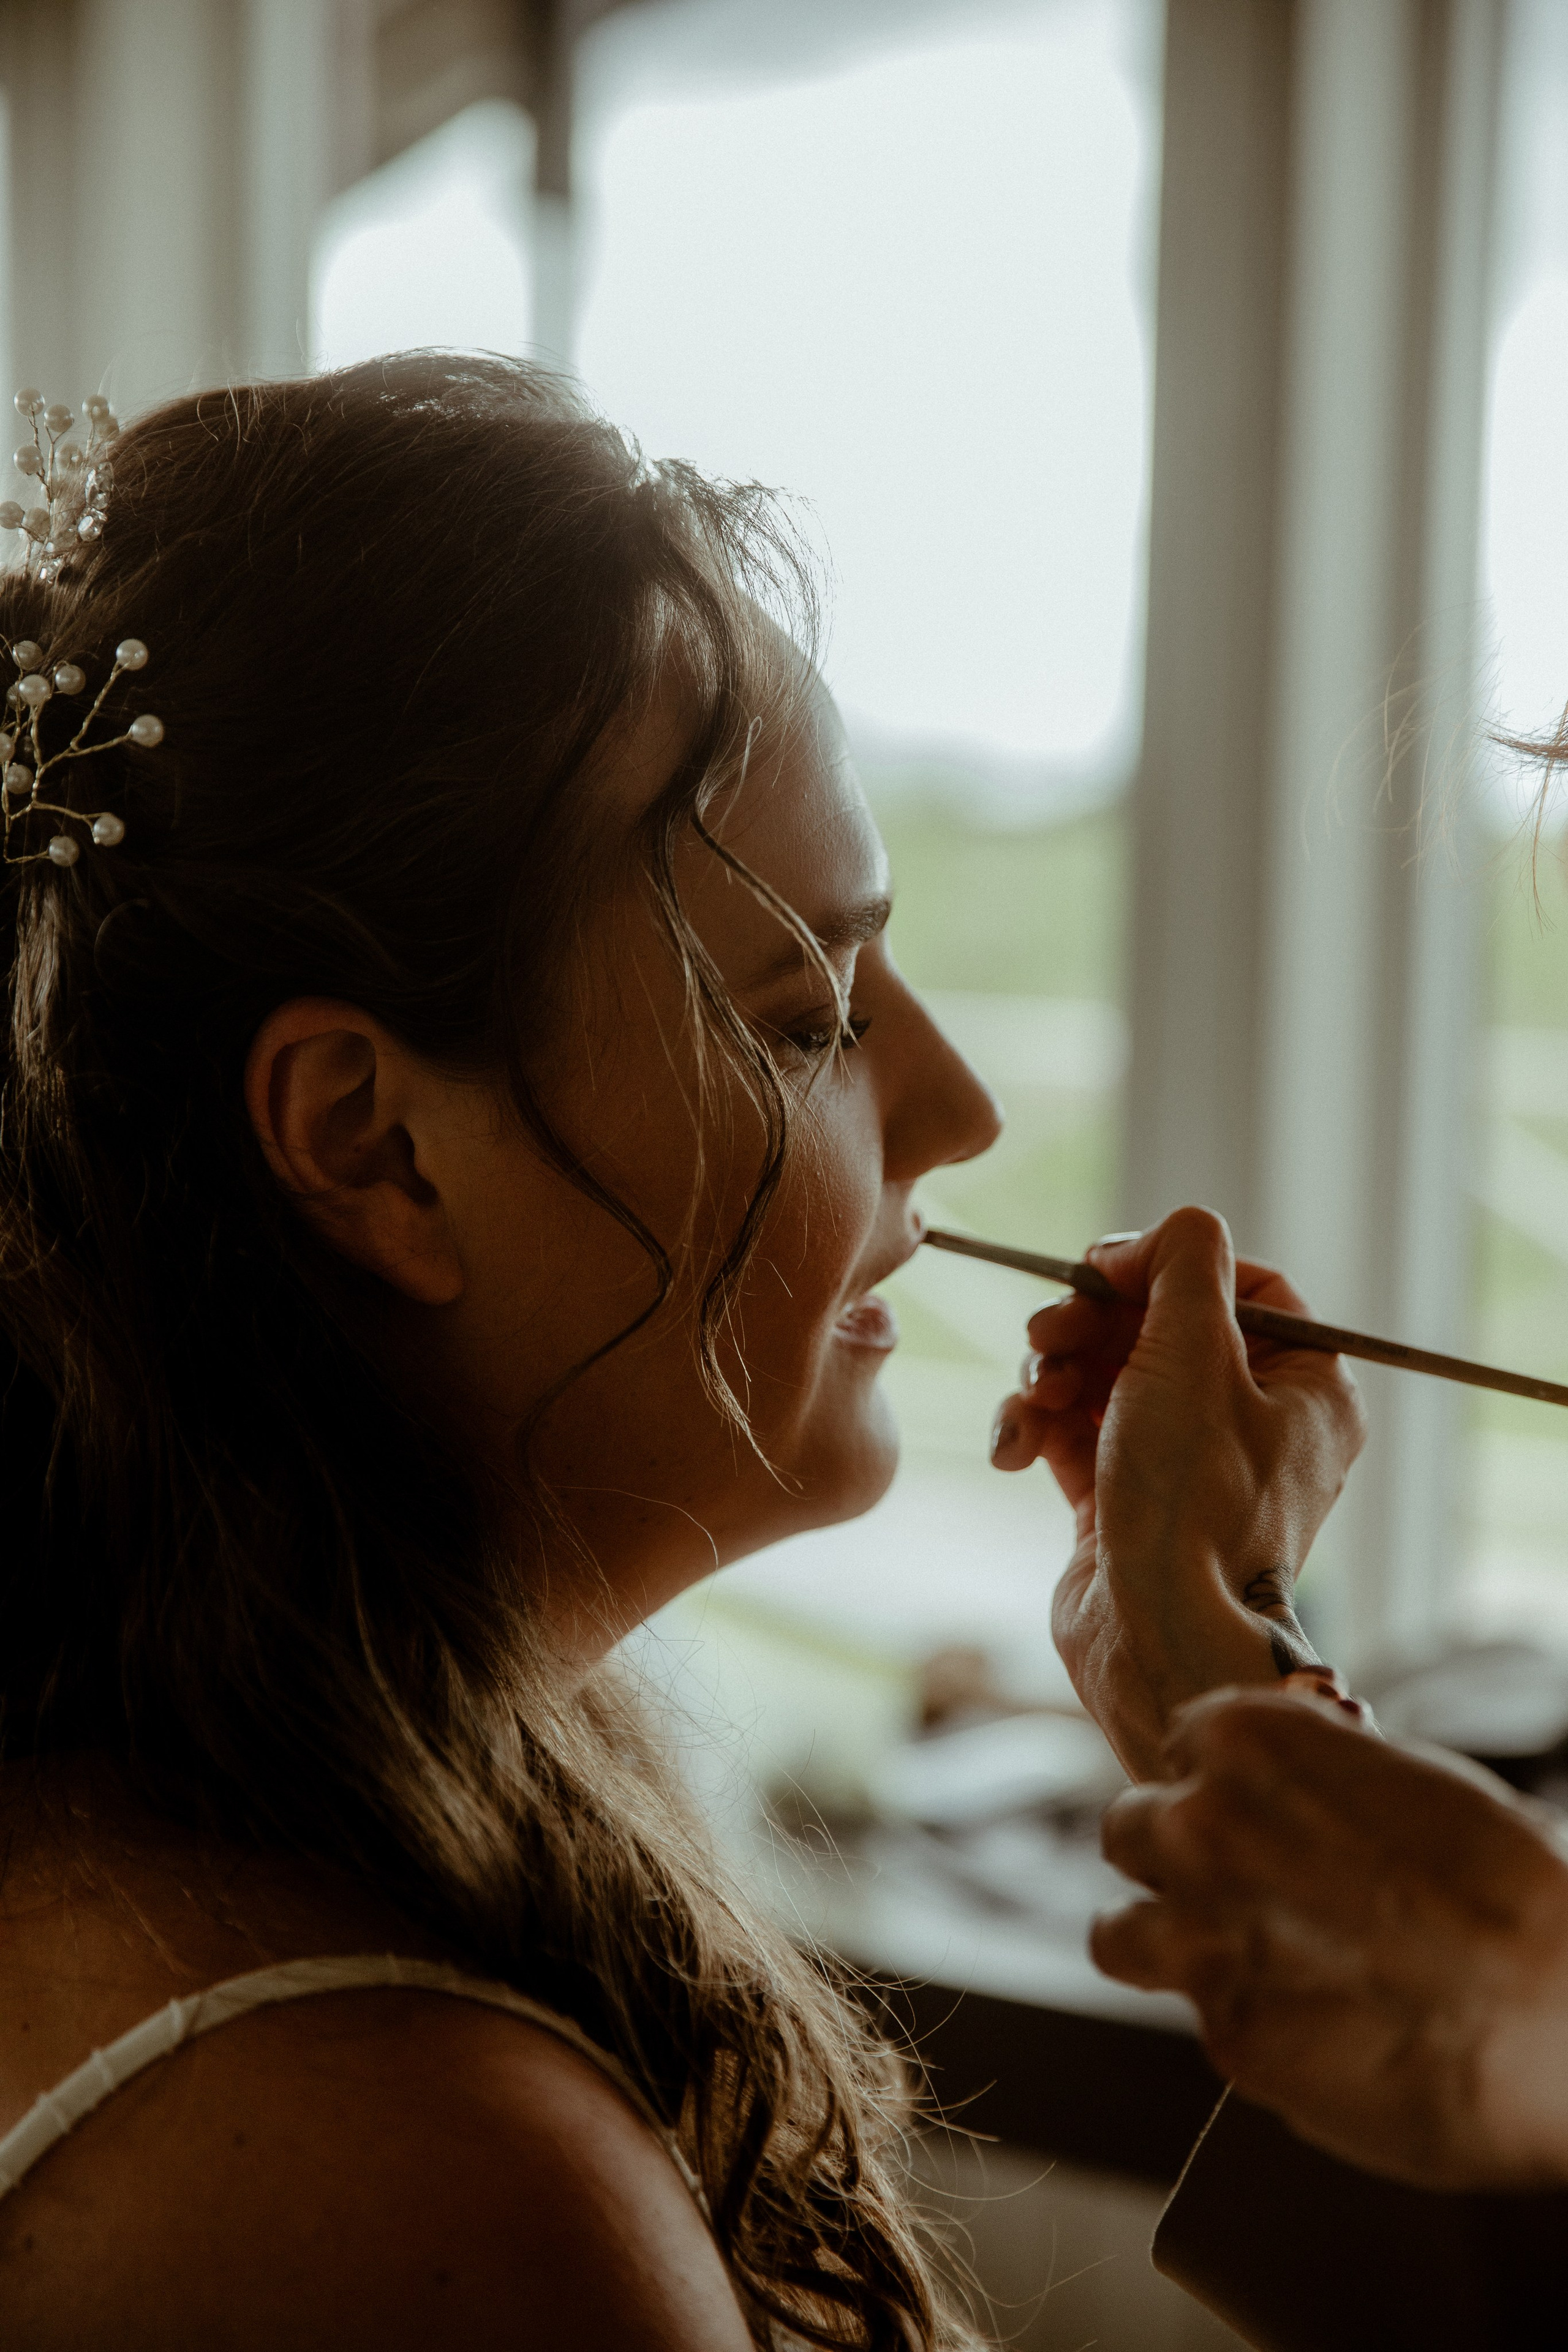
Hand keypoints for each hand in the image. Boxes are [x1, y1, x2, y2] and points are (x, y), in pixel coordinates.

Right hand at [990, 1207, 1365, 1775]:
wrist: (1156, 1637)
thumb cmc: (1191, 1496)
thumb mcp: (1194, 1348)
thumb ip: (1184, 1260)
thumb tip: (1166, 1233)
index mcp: (1307, 1386)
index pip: (1239, 1285)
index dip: (1163, 1266)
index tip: (1106, 1271)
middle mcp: (1256, 1425)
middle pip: (1157, 1326)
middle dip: (1088, 1322)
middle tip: (1046, 1333)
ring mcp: (1188, 1467)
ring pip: (1105, 1376)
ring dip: (1053, 1374)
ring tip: (1032, 1398)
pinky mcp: (1125, 1503)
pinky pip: (1075, 1435)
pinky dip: (1038, 1428)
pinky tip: (1016, 1447)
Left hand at [1092, 1687, 1567, 2189]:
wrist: (1561, 2011)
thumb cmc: (1510, 1884)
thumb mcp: (1404, 1785)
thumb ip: (1311, 1788)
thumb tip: (1275, 1811)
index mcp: (1245, 1739)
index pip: (1181, 1743)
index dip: (1216, 1783)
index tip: (1249, 1812)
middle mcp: (1200, 1827)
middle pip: (1131, 1829)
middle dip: (1174, 1859)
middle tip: (1235, 1890)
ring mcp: (1201, 1937)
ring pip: (1117, 1932)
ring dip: (1158, 1940)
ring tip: (1223, 1960)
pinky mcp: (1229, 2040)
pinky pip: (1203, 2019)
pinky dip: (1244, 2021)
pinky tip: (1316, 2026)